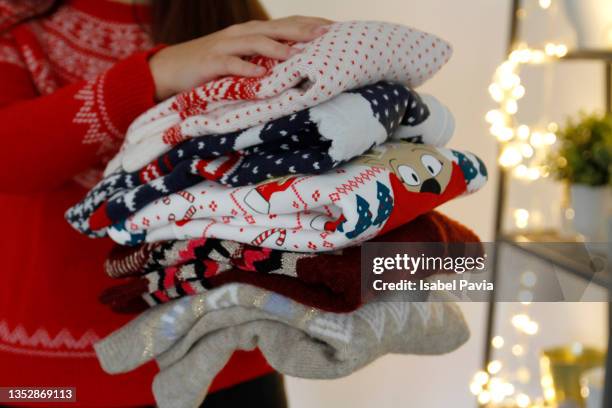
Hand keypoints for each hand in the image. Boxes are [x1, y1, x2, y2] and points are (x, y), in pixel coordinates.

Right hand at [149, 16, 332, 100]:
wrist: (170, 69)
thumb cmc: (212, 65)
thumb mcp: (242, 58)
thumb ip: (266, 58)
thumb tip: (299, 66)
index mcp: (252, 32)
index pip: (287, 23)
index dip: (310, 23)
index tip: (335, 29)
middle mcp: (241, 34)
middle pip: (276, 28)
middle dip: (301, 30)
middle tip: (325, 35)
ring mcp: (225, 45)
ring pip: (254, 42)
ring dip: (276, 47)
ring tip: (297, 55)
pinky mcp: (209, 62)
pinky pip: (229, 63)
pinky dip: (245, 67)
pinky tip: (260, 74)